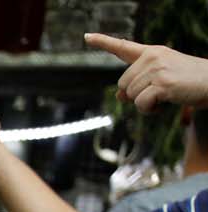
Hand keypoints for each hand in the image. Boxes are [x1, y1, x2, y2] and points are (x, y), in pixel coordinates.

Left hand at [87, 33, 207, 111]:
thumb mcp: (161, 79)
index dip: (103, 42)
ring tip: (165, 96)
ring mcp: (157, 69)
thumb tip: (119, 95)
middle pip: (122, 84)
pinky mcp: (162, 83)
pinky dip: (149, 110)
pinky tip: (164, 103)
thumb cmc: (189, 81)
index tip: (87, 37)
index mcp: (152, 52)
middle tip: (158, 93)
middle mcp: (152, 57)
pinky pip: (141, 104)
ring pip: (131, 96)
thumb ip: (139, 83)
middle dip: (136, 95)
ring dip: (145, 103)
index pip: (123, 46)